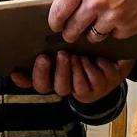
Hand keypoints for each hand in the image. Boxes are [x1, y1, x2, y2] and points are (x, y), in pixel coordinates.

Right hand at [11, 52, 134, 102]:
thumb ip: (48, 48)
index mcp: (55, 78)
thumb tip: (22, 52)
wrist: (113, 56)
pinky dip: (98, 68)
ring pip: (78, 88)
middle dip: (60, 71)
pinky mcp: (103, 87)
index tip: (36, 61)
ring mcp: (87, 90)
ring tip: (80, 56)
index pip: (39, 84)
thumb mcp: (65, 47)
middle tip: (62, 54)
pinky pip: (98, 81)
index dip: (33, 78)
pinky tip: (98, 59)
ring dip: (78, 71)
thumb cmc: (84, 50)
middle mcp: (70, 88)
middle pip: (59, 88)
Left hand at [49, 0, 136, 42]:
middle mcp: (95, 3)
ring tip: (97, 25)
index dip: (54, 21)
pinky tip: (119, 20)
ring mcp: (111, 17)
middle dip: (70, 33)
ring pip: (92, 36)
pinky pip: (113, 36)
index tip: (55, 25)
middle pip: (72, 29)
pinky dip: (114, 31)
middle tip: (72, 32)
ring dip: (92, 33)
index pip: (59, 10)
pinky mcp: (126, 27)